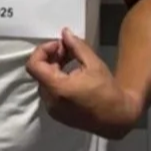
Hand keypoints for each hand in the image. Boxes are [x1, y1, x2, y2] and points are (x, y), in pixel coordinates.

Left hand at [25, 28, 143, 140]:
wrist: (116, 118)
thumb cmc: (107, 90)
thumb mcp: (93, 63)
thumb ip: (76, 46)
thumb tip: (65, 33)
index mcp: (57, 88)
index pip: (33, 65)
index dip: (43, 50)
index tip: (59, 45)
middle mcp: (50, 101)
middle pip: (39, 72)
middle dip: (51, 56)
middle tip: (68, 49)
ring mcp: (52, 110)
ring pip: (44, 81)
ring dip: (54, 67)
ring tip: (72, 59)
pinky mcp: (57, 114)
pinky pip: (49, 92)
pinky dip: (56, 80)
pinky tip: (71, 74)